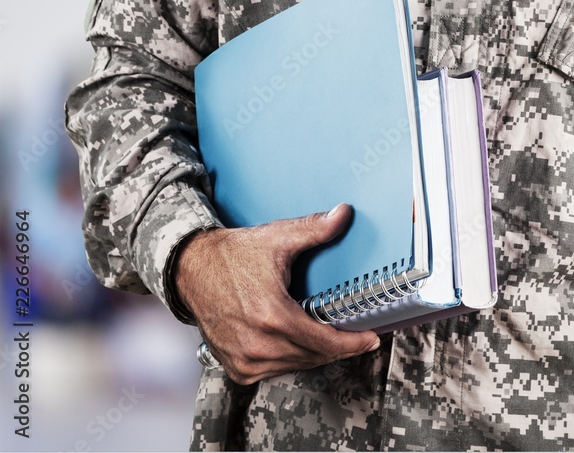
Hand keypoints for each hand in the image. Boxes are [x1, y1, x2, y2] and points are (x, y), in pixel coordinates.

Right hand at [174, 203, 379, 384]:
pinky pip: (275, 371)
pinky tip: (299, 344)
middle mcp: (257, 344)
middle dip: (339, 347)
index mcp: (272, 316)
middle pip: (315, 356)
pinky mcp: (236, 367)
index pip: (325, 342)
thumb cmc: (233, 255)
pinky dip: (291, 360)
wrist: (191, 269)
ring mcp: (244, 359)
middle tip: (357, 336)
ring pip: (296, 366)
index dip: (353, 343)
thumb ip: (315, 229)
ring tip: (331, 338)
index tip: (371, 339)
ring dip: (316, 354)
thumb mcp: (277, 238)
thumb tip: (344, 214)